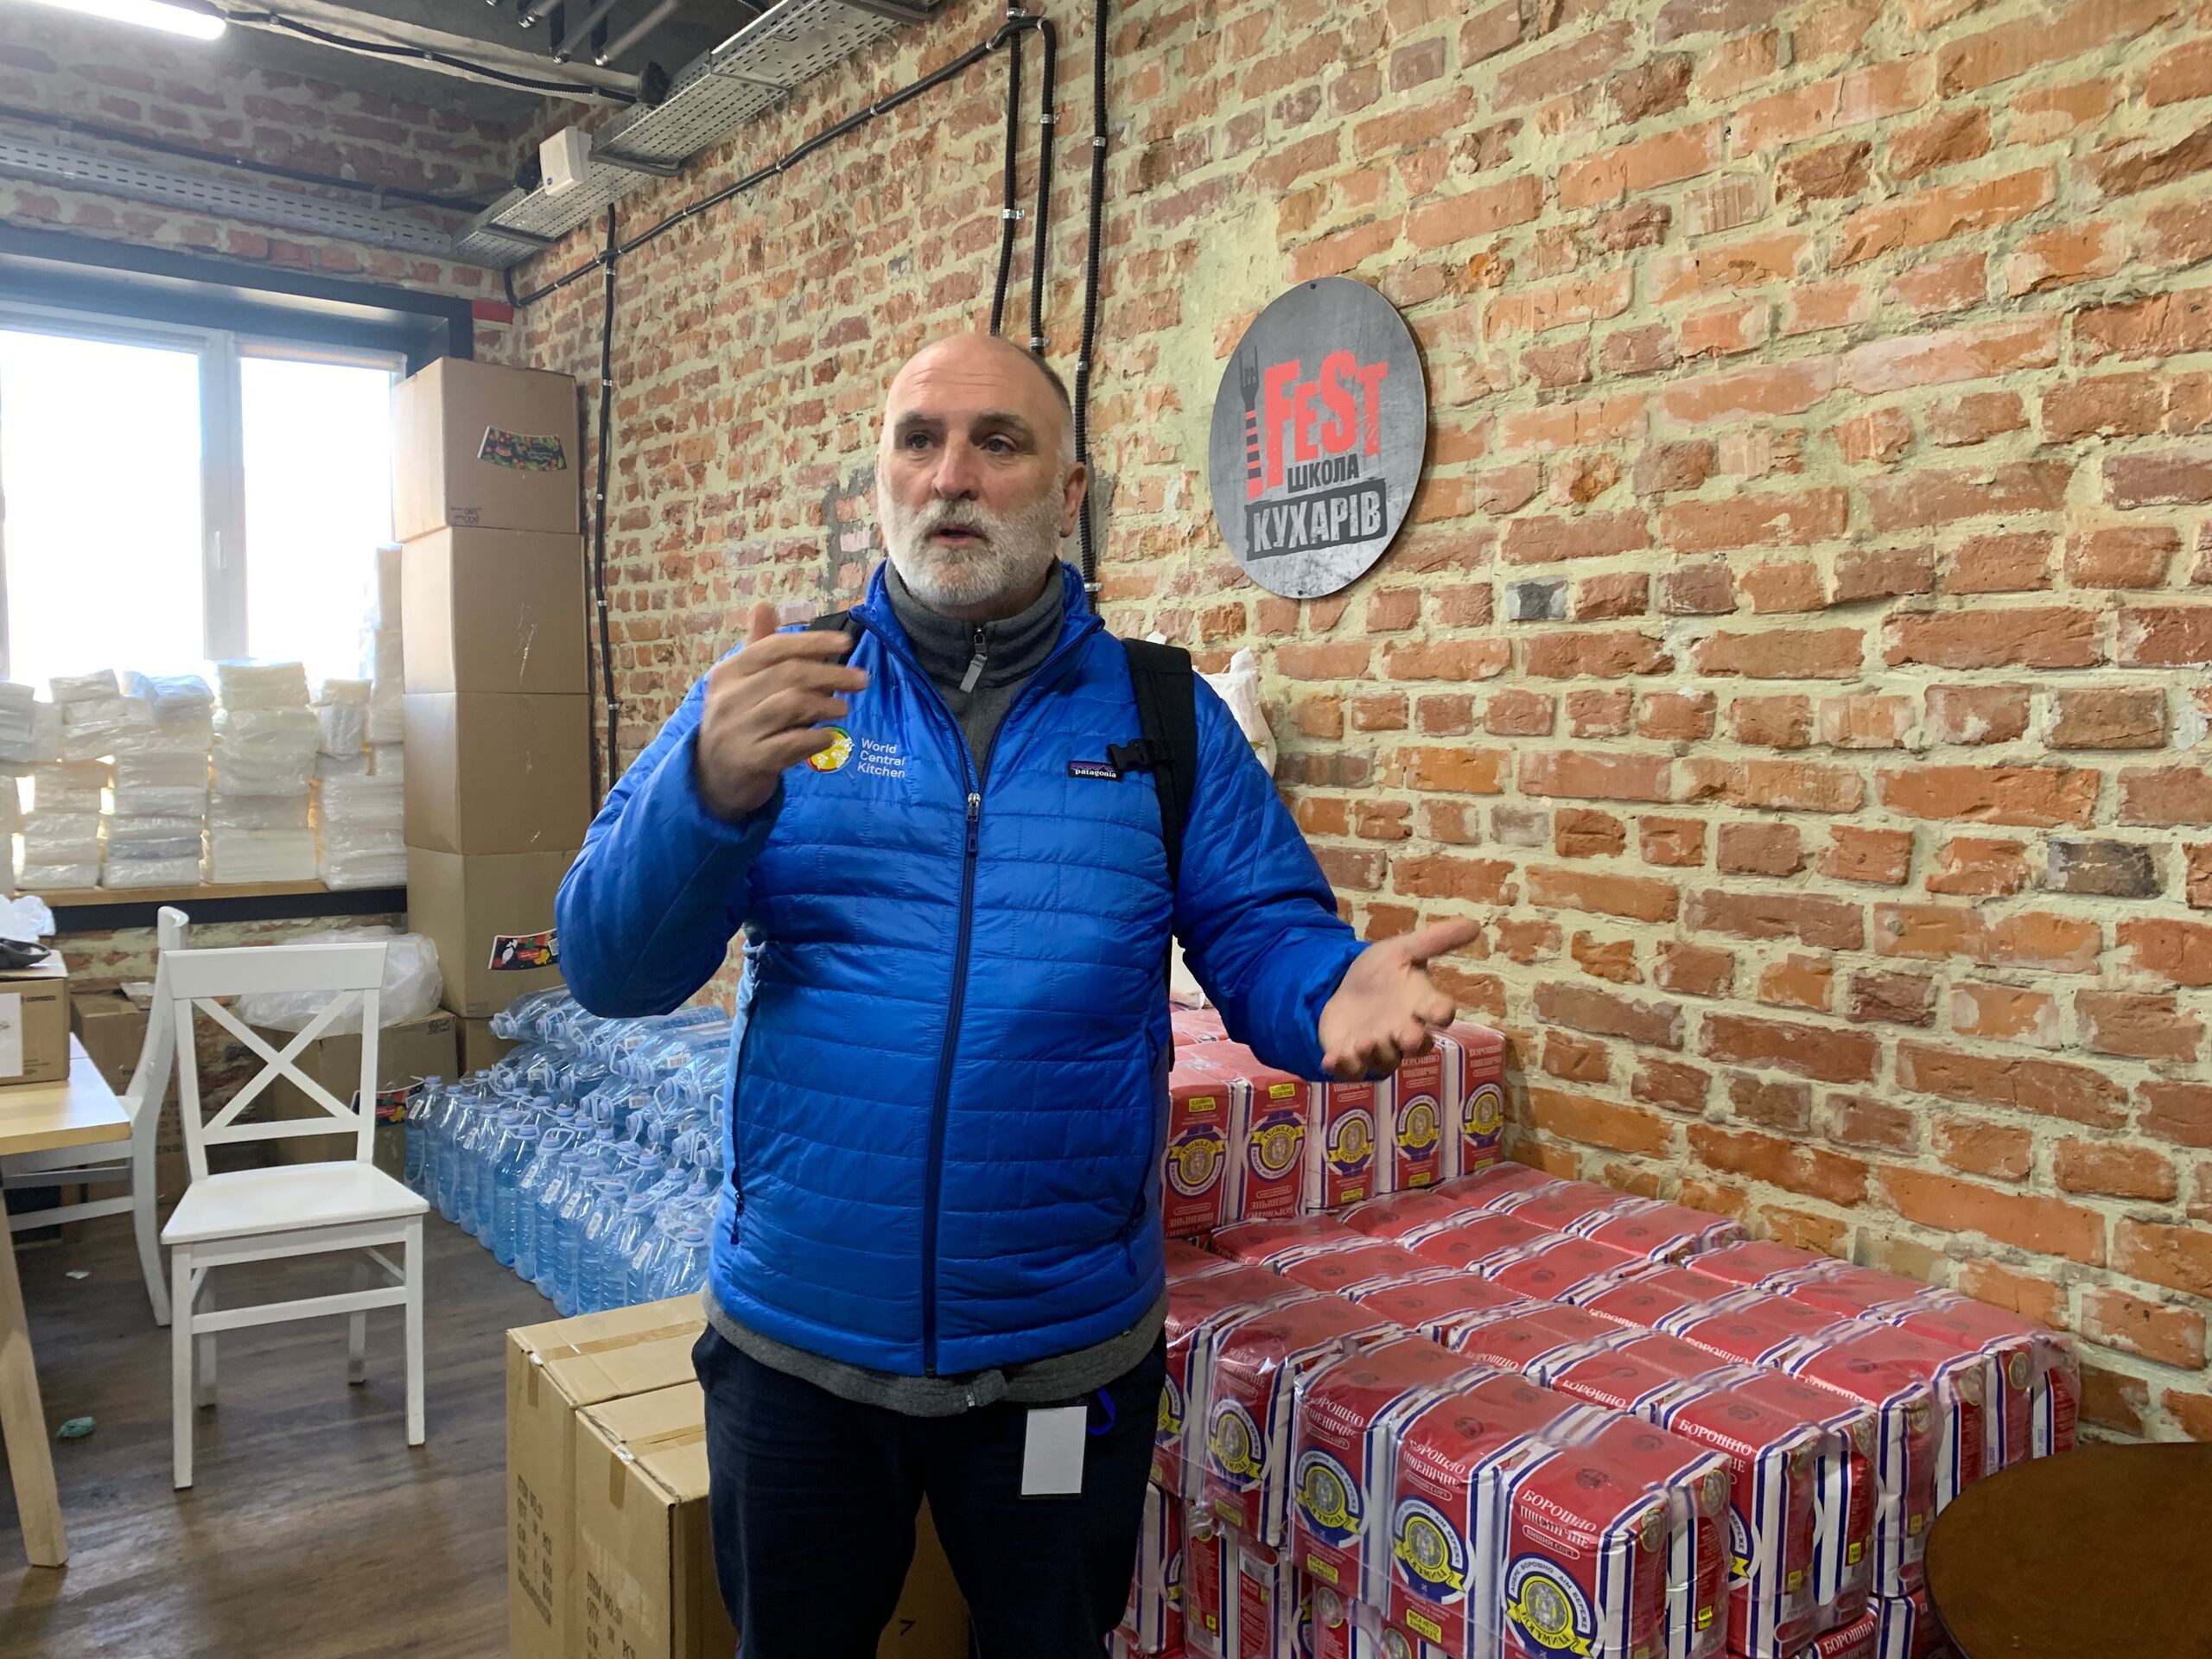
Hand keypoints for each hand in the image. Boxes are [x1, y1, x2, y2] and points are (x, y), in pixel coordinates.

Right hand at [694, 602, 867, 818]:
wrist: (712, 778)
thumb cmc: (737, 723)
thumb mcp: (740, 683)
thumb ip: (757, 647)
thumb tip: (764, 605)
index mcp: (728, 672)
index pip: (774, 648)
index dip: (813, 642)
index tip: (846, 643)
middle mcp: (729, 697)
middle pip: (789, 675)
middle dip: (831, 674)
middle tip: (862, 680)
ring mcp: (738, 730)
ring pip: (791, 706)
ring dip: (825, 705)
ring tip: (845, 708)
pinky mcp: (750, 760)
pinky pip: (791, 744)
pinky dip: (816, 738)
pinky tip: (831, 736)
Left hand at [1316, 917, 1482, 1079]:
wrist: (1346, 986)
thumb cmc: (1383, 972)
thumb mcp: (1403, 950)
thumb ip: (1435, 940)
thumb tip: (1475, 923)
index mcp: (1420, 1005)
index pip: (1440, 1012)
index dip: (1442, 1013)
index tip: (1442, 1012)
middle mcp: (1404, 1031)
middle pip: (1417, 1045)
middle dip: (1413, 1042)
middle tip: (1408, 1037)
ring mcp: (1379, 1048)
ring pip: (1385, 1061)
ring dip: (1376, 1054)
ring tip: (1364, 1042)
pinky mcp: (1351, 1057)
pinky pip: (1351, 1071)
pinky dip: (1342, 1068)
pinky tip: (1331, 1060)